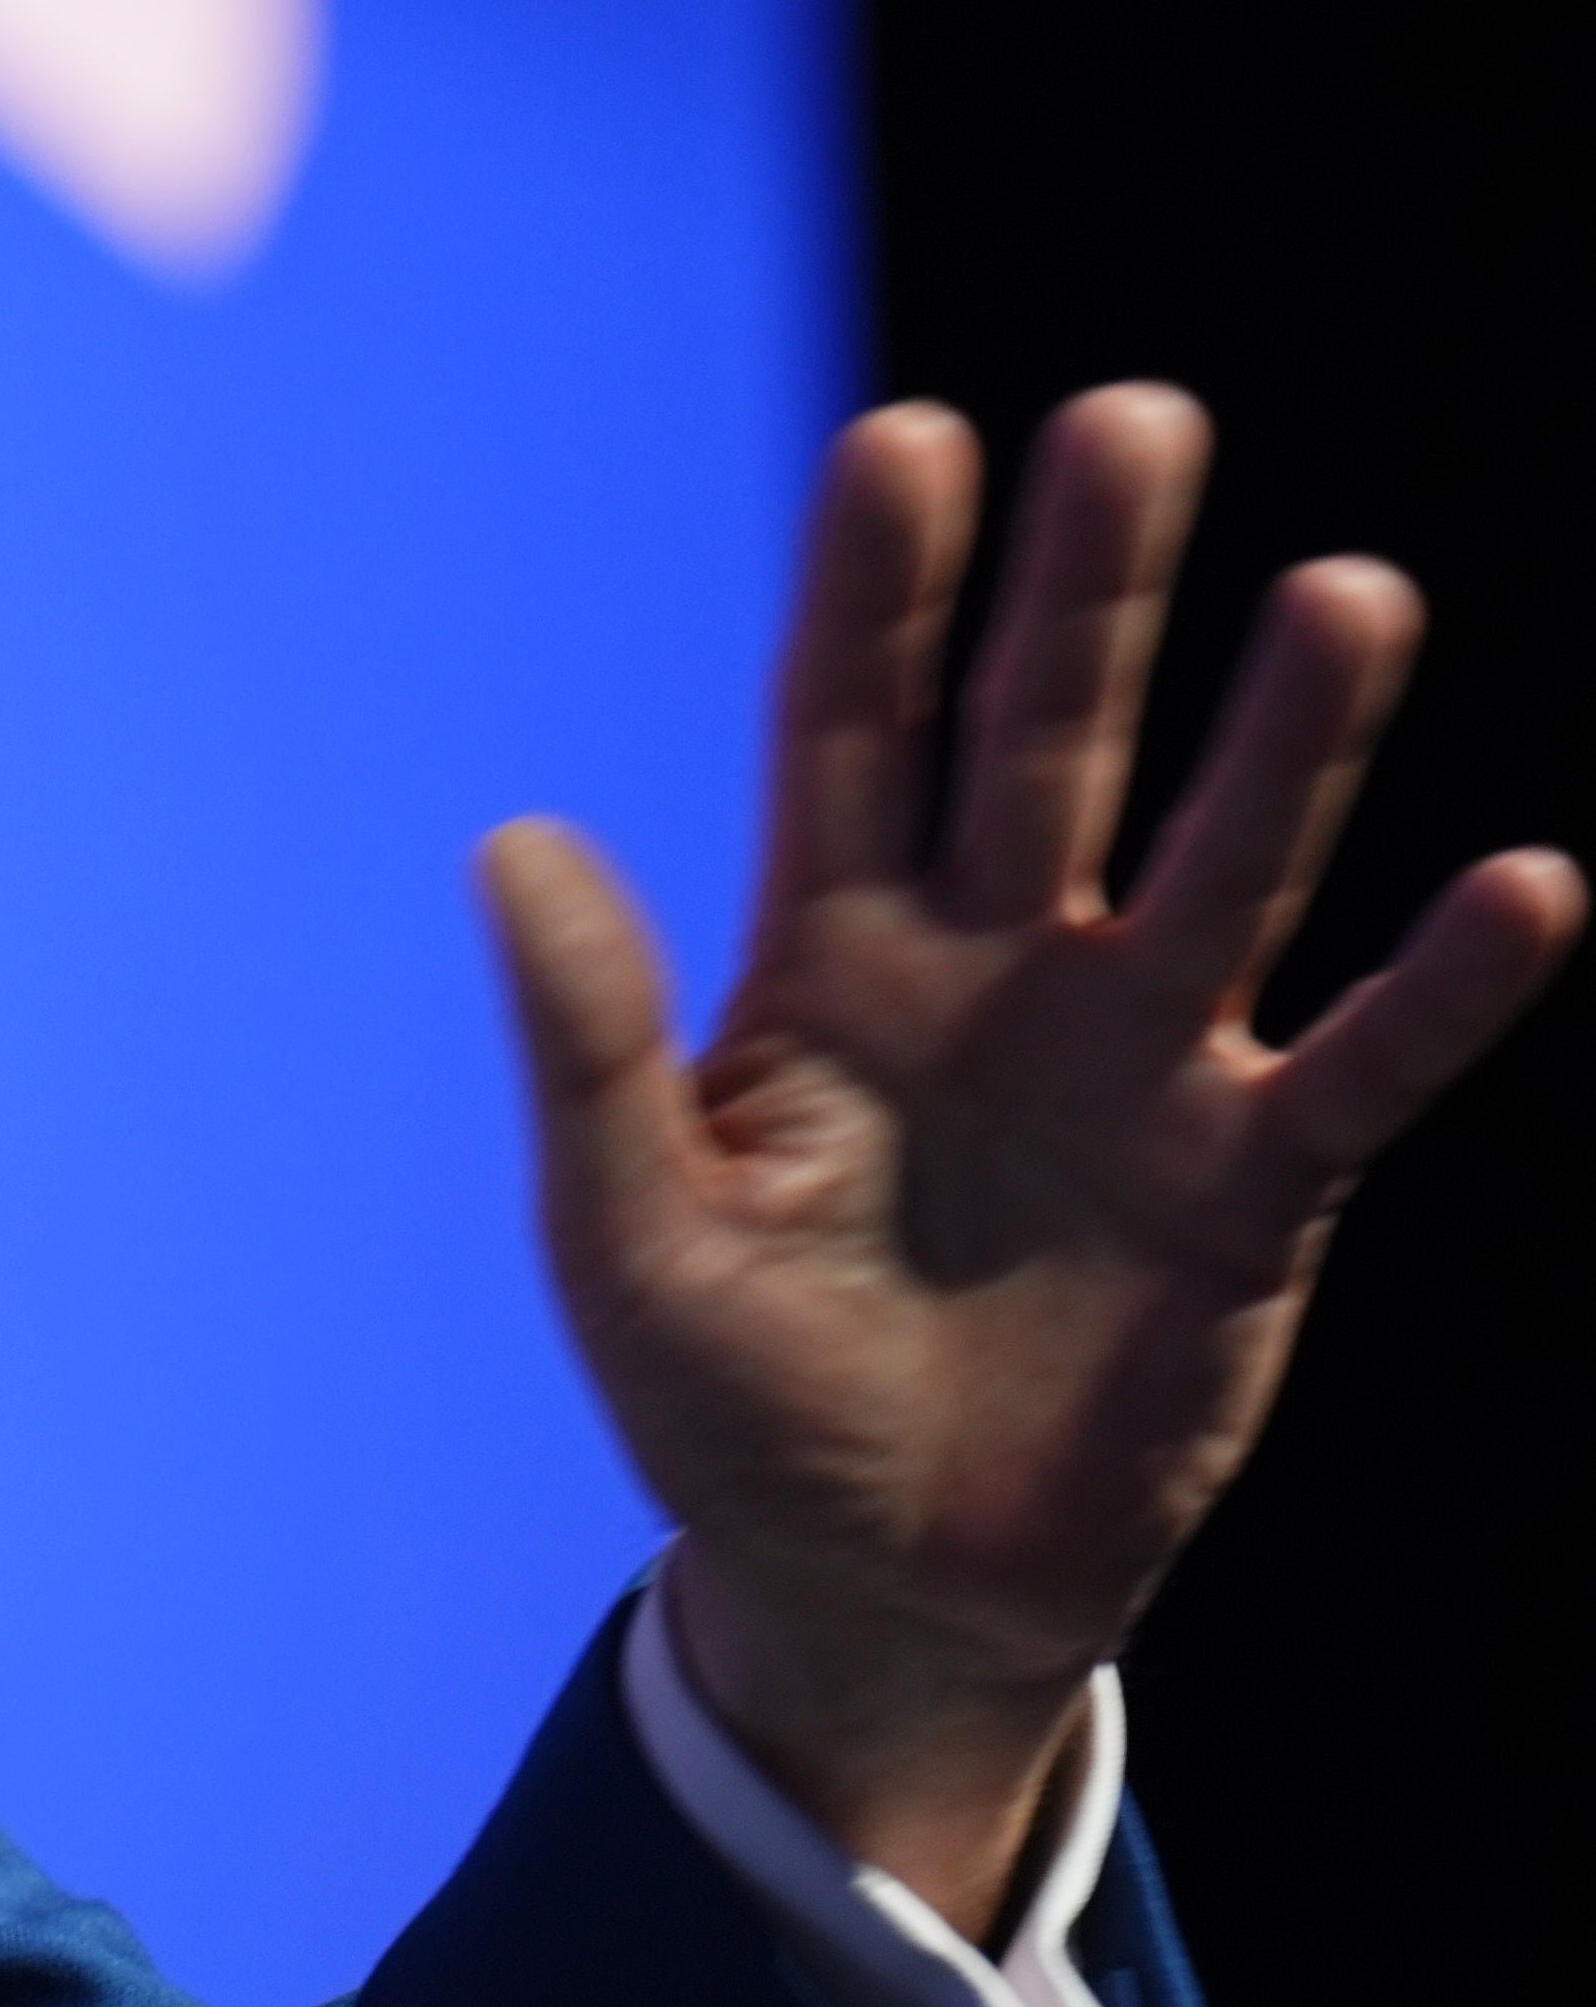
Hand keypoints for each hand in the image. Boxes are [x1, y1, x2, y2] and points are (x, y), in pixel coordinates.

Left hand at [484, 387, 1576, 1932]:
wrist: (875, 1586)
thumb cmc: (729, 1396)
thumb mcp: (628, 1233)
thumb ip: (595, 1045)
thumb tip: (511, 843)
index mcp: (826, 958)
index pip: (848, 730)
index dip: (877, 592)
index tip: (906, 442)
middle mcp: (995, 971)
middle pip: (1044, 745)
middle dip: (1090, 592)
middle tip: (1136, 420)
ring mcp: (1137, 1069)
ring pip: (1222, 866)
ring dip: (1284, 740)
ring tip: (1346, 594)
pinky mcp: (1254, 1191)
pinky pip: (1364, 1069)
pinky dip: (1446, 989)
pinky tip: (1527, 887)